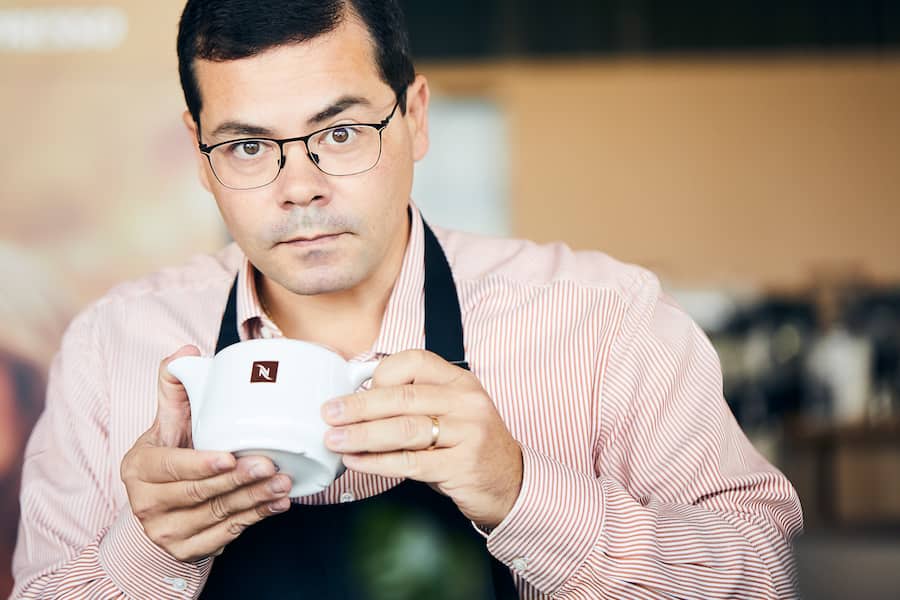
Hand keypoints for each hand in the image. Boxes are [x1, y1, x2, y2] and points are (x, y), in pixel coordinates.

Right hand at [120, 345, 292, 561]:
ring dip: (253, 499)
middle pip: (198, 493)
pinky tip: (277, 503)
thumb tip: (187, 351)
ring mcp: (166, 531)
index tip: (229, 456)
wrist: (160, 509)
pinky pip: (226, 534)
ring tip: (282, 482)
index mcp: (140, 467)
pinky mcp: (187, 550)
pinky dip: (256, 518)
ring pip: (217, 515)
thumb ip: (176, 387)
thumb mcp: (167, 422)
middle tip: (270, 465)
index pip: (170, 467)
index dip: (200, 465)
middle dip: (237, 481)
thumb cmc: (171, 454)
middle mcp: (147, 503)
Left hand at [322, 350, 522, 528]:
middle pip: (403, 397)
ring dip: (362, 435)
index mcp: (460, 380)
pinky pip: (411, 462)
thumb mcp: (452, 411)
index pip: (414, 362)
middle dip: (359, 406)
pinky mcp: (462, 465)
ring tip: (336, 440)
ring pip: (403, 429)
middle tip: (330, 414)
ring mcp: (467, 433)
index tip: (356, 391)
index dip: (381, 375)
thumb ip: (415, 402)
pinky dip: (378, 462)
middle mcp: (466, 401)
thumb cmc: (470, 445)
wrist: (511, 481)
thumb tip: (360, 400)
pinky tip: (357, 462)